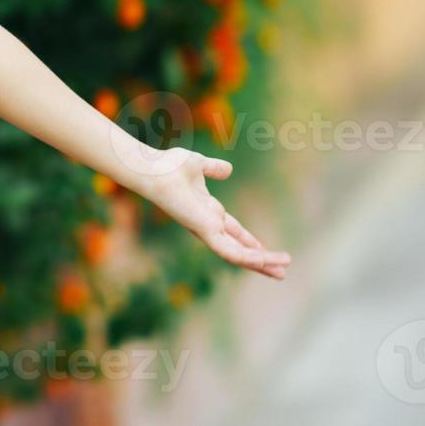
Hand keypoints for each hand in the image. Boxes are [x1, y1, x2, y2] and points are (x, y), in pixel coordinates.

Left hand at [138, 146, 290, 279]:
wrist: (153, 169)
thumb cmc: (168, 165)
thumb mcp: (199, 165)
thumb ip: (213, 168)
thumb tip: (228, 169)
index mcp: (207, 211)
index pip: (233, 232)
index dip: (250, 241)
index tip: (265, 250)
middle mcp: (207, 224)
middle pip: (238, 248)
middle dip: (260, 260)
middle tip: (281, 272)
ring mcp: (205, 229)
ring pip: (237, 255)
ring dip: (261, 263)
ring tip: (283, 272)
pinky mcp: (203, 231)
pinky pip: (229, 251)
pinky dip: (248, 257)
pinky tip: (265, 261)